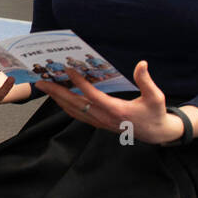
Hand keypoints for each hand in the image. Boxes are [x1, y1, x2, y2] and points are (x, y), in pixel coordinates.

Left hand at [35, 60, 182, 143]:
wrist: (155, 133)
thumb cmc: (154, 113)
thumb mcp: (156, 97)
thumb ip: (146, 81)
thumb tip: (142, 63)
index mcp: (117, 110)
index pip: (93, 96)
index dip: (80, 84)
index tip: (69, 71)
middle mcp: (104, 117)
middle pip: (75, 104)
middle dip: (57, 92)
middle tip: (41, 82)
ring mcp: (99, 122)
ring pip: (73, 111)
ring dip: (58, 99)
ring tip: (46, 87)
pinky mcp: (98, 123)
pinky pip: (77, 115)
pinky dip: (66, 106)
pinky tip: (59, 97)